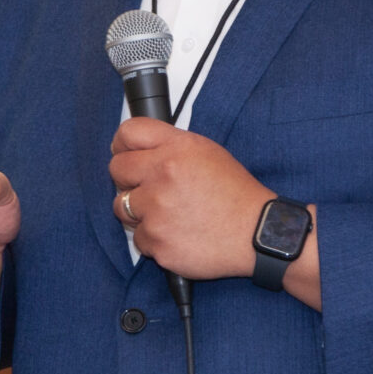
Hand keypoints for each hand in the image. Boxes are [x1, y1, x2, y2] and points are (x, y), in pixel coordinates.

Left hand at [108, 118, 273, 279]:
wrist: (255, 235)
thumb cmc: (235, 195)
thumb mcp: (208, 153)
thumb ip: (170, 147)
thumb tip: (139, 149)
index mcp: (177, 148)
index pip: (129, 133)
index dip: (122, 144)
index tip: (123, 153)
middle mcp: (163, 174)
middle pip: (117, 169)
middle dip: (128, 180)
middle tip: (149, 189)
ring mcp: (157, 209)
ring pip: (121, 207)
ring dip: (139, 212)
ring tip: (167, 215)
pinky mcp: (156, 241)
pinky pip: (138, 238)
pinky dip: (153, 240)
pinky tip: (177, 235)